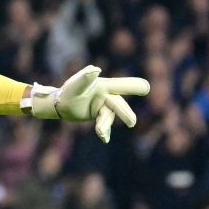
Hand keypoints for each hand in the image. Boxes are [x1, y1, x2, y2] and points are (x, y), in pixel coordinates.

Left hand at [29, 66, 147, 142]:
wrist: (62, 104)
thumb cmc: (68, 92)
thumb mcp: (74, 86)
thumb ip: (84, 78)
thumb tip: (95, 69)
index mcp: (102, 85)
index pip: (120, 85)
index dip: (134, 86)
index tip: (146, 88)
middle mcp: (106, 95)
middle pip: (118, 104)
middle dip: (125, 113)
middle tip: (131, 123)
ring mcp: (104, 105)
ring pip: (109, 116)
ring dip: (104, 124)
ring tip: (99, 132)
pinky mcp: (100, 114)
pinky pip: (105, 123)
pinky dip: (105, 131)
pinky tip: (104, 139)